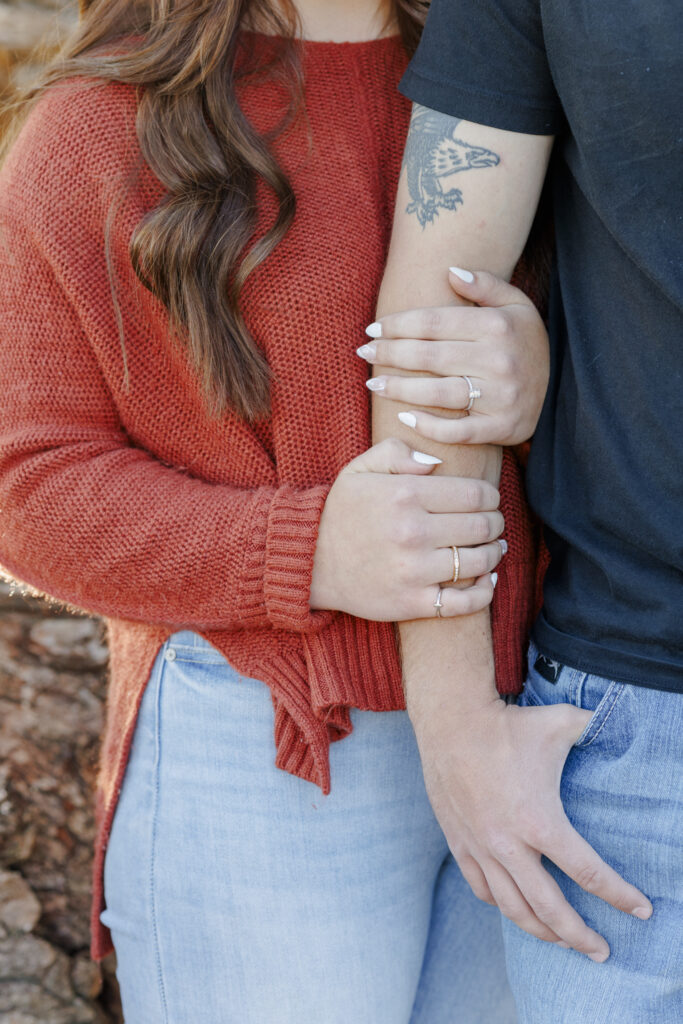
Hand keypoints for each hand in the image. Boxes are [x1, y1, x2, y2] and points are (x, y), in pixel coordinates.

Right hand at [310, 438, 503, 619]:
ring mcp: (415, 570)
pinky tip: (486, 580)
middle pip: (484, 525)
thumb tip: (437, 463)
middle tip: (492, 524)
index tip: (487, 500)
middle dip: (496, 523)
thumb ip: (398, 453)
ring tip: (491, 549)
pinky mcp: (414, 603)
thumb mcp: (360, 470)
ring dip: (494, 553)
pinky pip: (466, 602)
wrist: (310, 563)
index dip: (491, 496)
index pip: (476, 494)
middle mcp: (413, 532)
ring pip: (481, 561)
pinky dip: (484, 591)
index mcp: (405, 494)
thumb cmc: (340, 513)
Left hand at [358, 268, 549, 445]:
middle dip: (391, 353)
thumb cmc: (526, 344)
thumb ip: (485, 285)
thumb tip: (450, 271)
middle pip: (429, 356)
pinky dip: (428, 426)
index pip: (434, 323)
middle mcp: (498, 360)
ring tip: (374, 383)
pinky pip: (456, 431)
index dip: (398, 325)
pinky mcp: (501, 428)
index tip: (373, 328)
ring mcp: (500, 397)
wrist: (563, 390)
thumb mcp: (516, 305)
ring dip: (400, 388)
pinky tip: (404, 417)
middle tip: (363, 353)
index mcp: (496, 326)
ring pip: (437, 393)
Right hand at [411, 696, 652, 959]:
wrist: (450, 721)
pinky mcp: (459, 843)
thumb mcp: (561, 722)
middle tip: (602, 951)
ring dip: (543, 932)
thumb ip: (597, 728)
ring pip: (513, 909)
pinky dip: (503, 906)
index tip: (641, 910)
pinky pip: (482, 890)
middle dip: (580, 937)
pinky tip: (518, 910)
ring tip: (564, 942)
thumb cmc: (509, 724)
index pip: (588, 873)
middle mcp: (509, 844)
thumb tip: (625, 723)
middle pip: (550, 909)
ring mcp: (481, 848)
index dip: (619, 895)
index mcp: (540, 821)